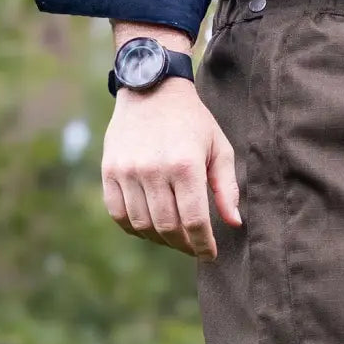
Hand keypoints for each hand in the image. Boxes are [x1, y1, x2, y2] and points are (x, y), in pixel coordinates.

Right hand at [102, 76, 240, 259]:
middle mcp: (153, 170)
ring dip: (160, 240)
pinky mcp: (109, 170)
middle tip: (194, 247)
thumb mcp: (220, 149)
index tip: (210, 255)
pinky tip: (150, 227)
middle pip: (168, 227)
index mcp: (185, 166)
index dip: (203, 244)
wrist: (151, 89)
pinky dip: (134, 227)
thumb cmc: (193, 122)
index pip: (194, 220)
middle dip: (184, 245)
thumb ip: (227, 188)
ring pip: (142, 224)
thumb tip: (234, 223)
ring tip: (175, 238)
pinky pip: (117, 213)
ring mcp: (127, 171)